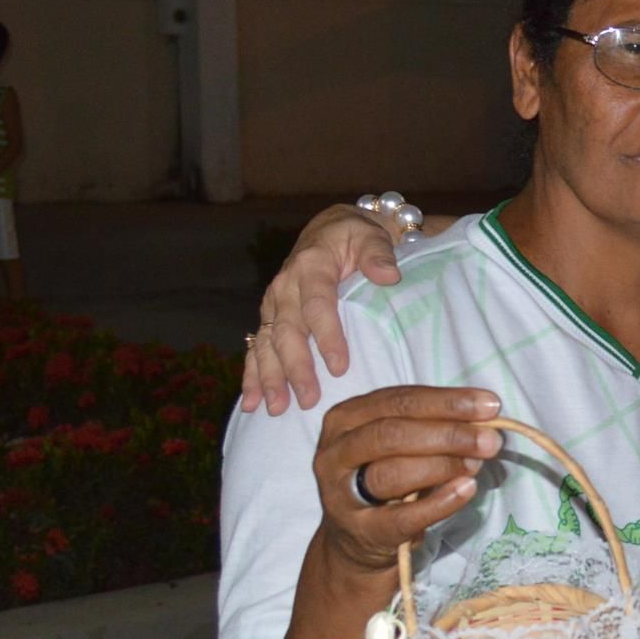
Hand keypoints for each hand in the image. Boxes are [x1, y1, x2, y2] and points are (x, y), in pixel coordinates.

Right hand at [240, 204, 403, 414]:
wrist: (331, 230)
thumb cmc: (357, 237)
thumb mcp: (371, 236)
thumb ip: (378, 254)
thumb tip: (388, 275)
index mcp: (311, 266)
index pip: (317, 305)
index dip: (327, 336)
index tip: (339, 367)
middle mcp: (285, 286)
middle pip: (287, 331)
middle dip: (296, 368)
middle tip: (309, 399)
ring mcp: (273, 304)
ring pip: (266, 344)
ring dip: (269, 378)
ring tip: (277, 408)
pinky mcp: (269, 317)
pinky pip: (255, 348)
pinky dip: (251, 376)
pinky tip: (251, 402)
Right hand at [311, 385, 502, 572]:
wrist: (356, 539)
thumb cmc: (384, 479)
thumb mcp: (400, 445)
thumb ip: (433, 425)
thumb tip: (485, 416)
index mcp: (346, 418)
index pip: (399, 401)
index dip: (447, 401)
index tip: (490, 405)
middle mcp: (336, 452)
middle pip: (393, 434)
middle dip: (448, 434)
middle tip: (490, 440)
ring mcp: (341, 494)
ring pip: (392, 472)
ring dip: (443, 465)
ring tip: (477, 464)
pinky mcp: (361, 531)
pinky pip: (402, 517)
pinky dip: (439, 503)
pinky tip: (466, 490)